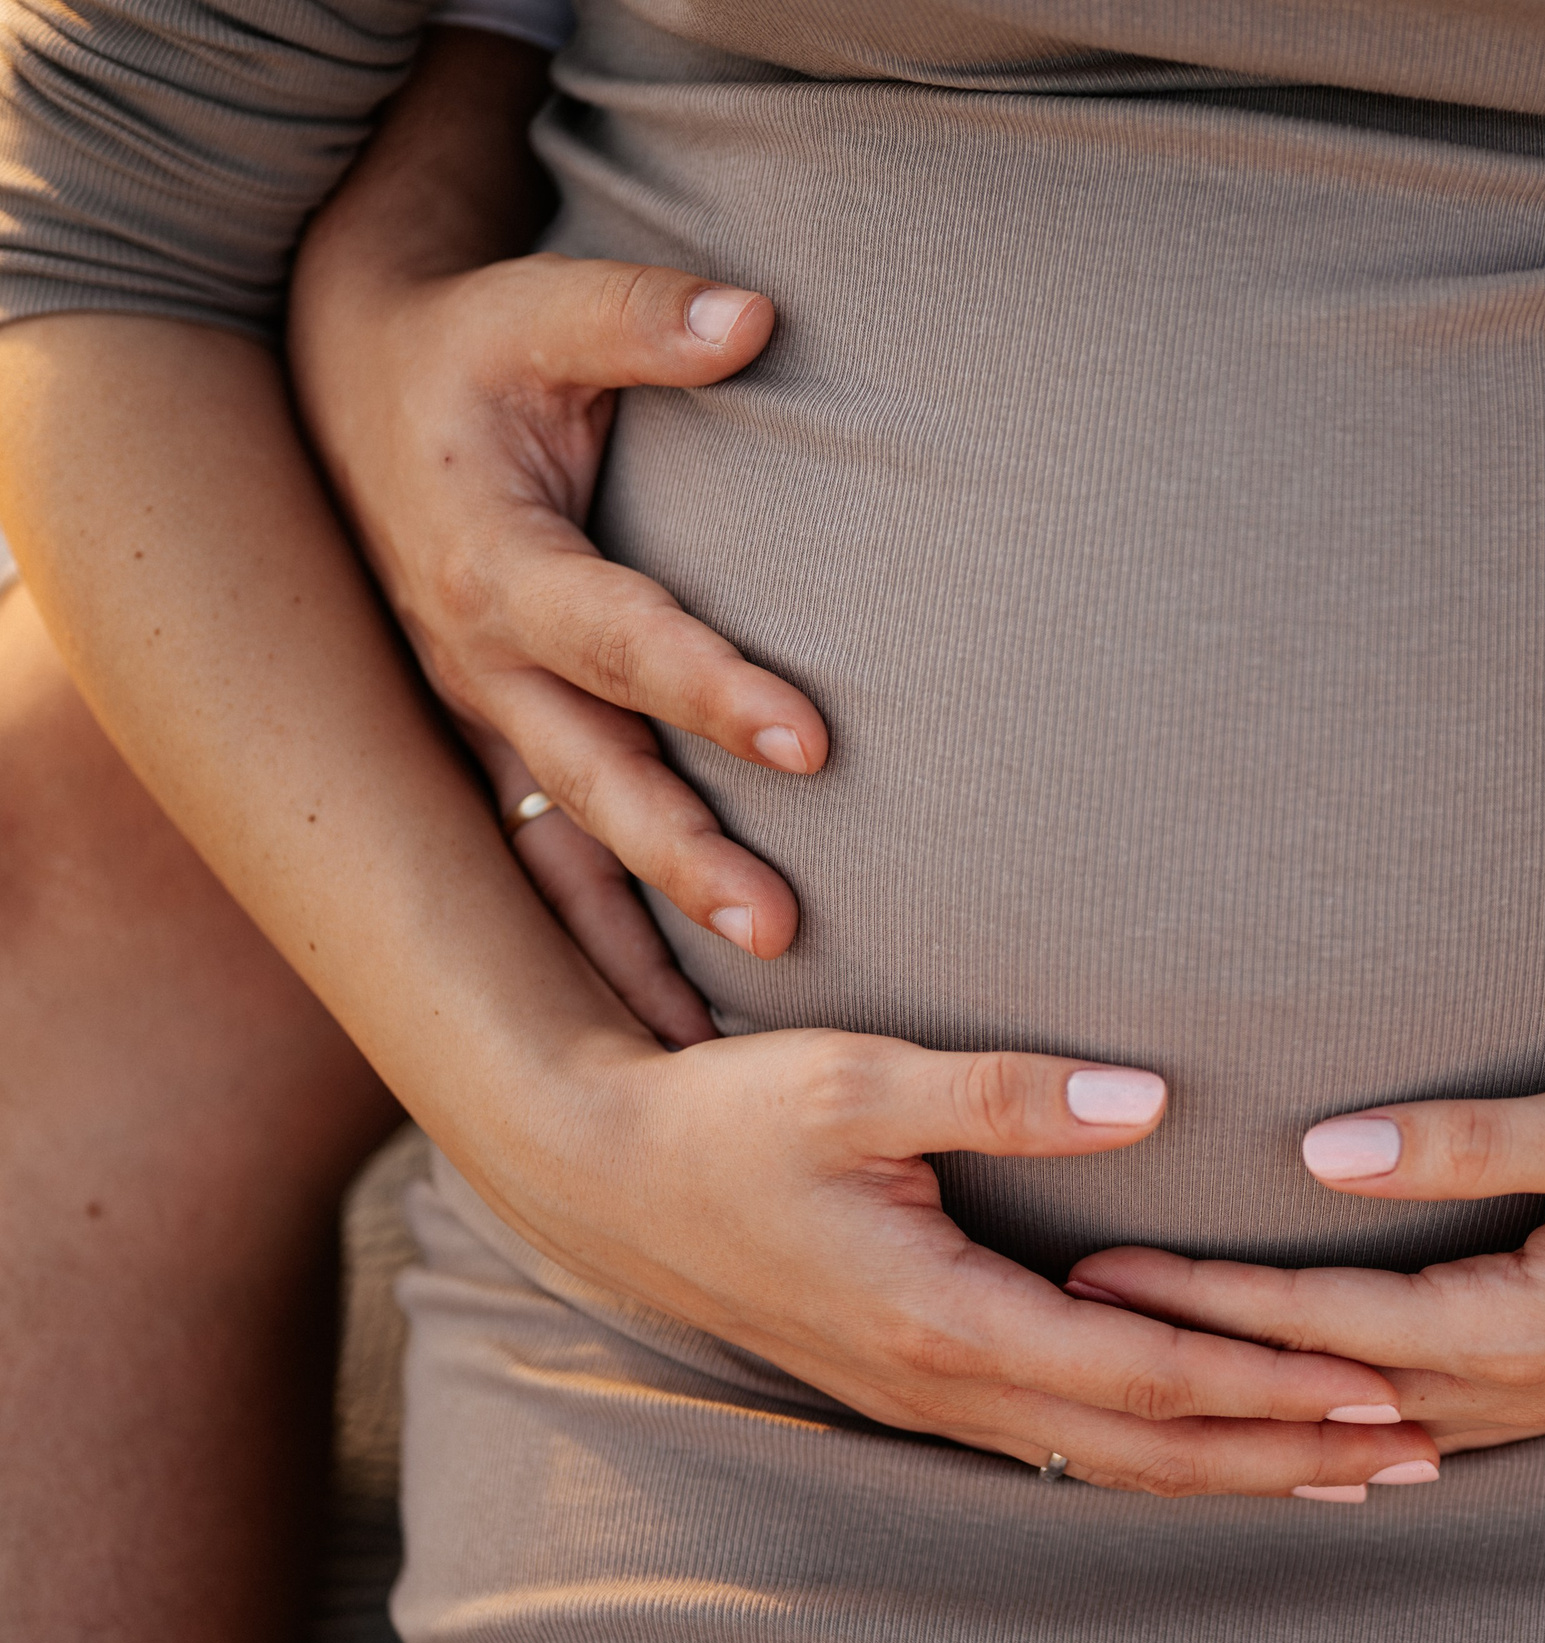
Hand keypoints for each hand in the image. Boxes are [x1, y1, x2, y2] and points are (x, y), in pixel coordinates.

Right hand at [289, 248, 816, 999]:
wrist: (340, 385)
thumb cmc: (459, 346)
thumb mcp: (533, 308)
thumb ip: (639, 319)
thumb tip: (754, 315)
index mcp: (499, 565)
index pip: (622, 638)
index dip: (712, 688)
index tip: (814, 740)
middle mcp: (481, 663)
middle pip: (593, 777)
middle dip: (682, 857)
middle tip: (781, 929)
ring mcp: (477, 718)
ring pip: (555, 850)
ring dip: (630, 941)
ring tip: (716, 1042)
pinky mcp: (488, 744)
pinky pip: (535, 866)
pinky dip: (586, 949)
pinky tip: (657, 1027)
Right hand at [490, 1025, 1441, 1496]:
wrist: (602, 1178)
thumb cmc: (726, 1118)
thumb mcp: (855, 1080)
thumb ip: (1004, 1090)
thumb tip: (1150, 1099)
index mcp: (945, 1314)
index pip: (1147, 1374)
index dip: (1271, 1385)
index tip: (1383, 1382)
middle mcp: (948, 1380)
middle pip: (1154, 1449)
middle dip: (1293, 1454)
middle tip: (1423, 1449)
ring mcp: (932, 1395)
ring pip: (1114, 1463)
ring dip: (1242, 1468)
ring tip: (1354, 1469)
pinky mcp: (921, 1380)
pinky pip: (1068, 1444)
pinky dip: (1163, 1454)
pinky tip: (1211, 1443)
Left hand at [1065, 1053, 1544, 1452]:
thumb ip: (1467, 1140)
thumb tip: (1322, 1155)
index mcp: (1525, 1327)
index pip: (1324, 1323)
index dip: (1206, 1296)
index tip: (1101, 1272)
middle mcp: (1525, 1386)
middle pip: (1325, 1384)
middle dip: (1202, 1354)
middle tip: (1080, 1323)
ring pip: (1371, 1415)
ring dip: (1265, 1390)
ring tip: (1161, 1366)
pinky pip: (1424, 1411)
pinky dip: (1344, 1404)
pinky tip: (1304, 1400)